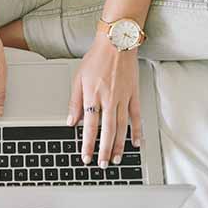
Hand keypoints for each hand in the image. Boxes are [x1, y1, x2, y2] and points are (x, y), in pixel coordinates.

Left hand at [67, 31, 141, 167]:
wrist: (117, 42)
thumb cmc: (96, 58)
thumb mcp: (78, 79)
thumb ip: (74, 102)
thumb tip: (70, 121)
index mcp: (93, 95)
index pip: (89, 126)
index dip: (88, 144)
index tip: (86, 157)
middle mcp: (109, 98)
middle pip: (107, 130)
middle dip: (105, 150)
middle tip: (103, 164)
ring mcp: (123, 97)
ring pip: (122, 126)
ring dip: (119, 145)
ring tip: (117, 159)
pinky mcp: (134, 94)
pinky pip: (136, 116)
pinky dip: (136, 130)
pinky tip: (135, 143)